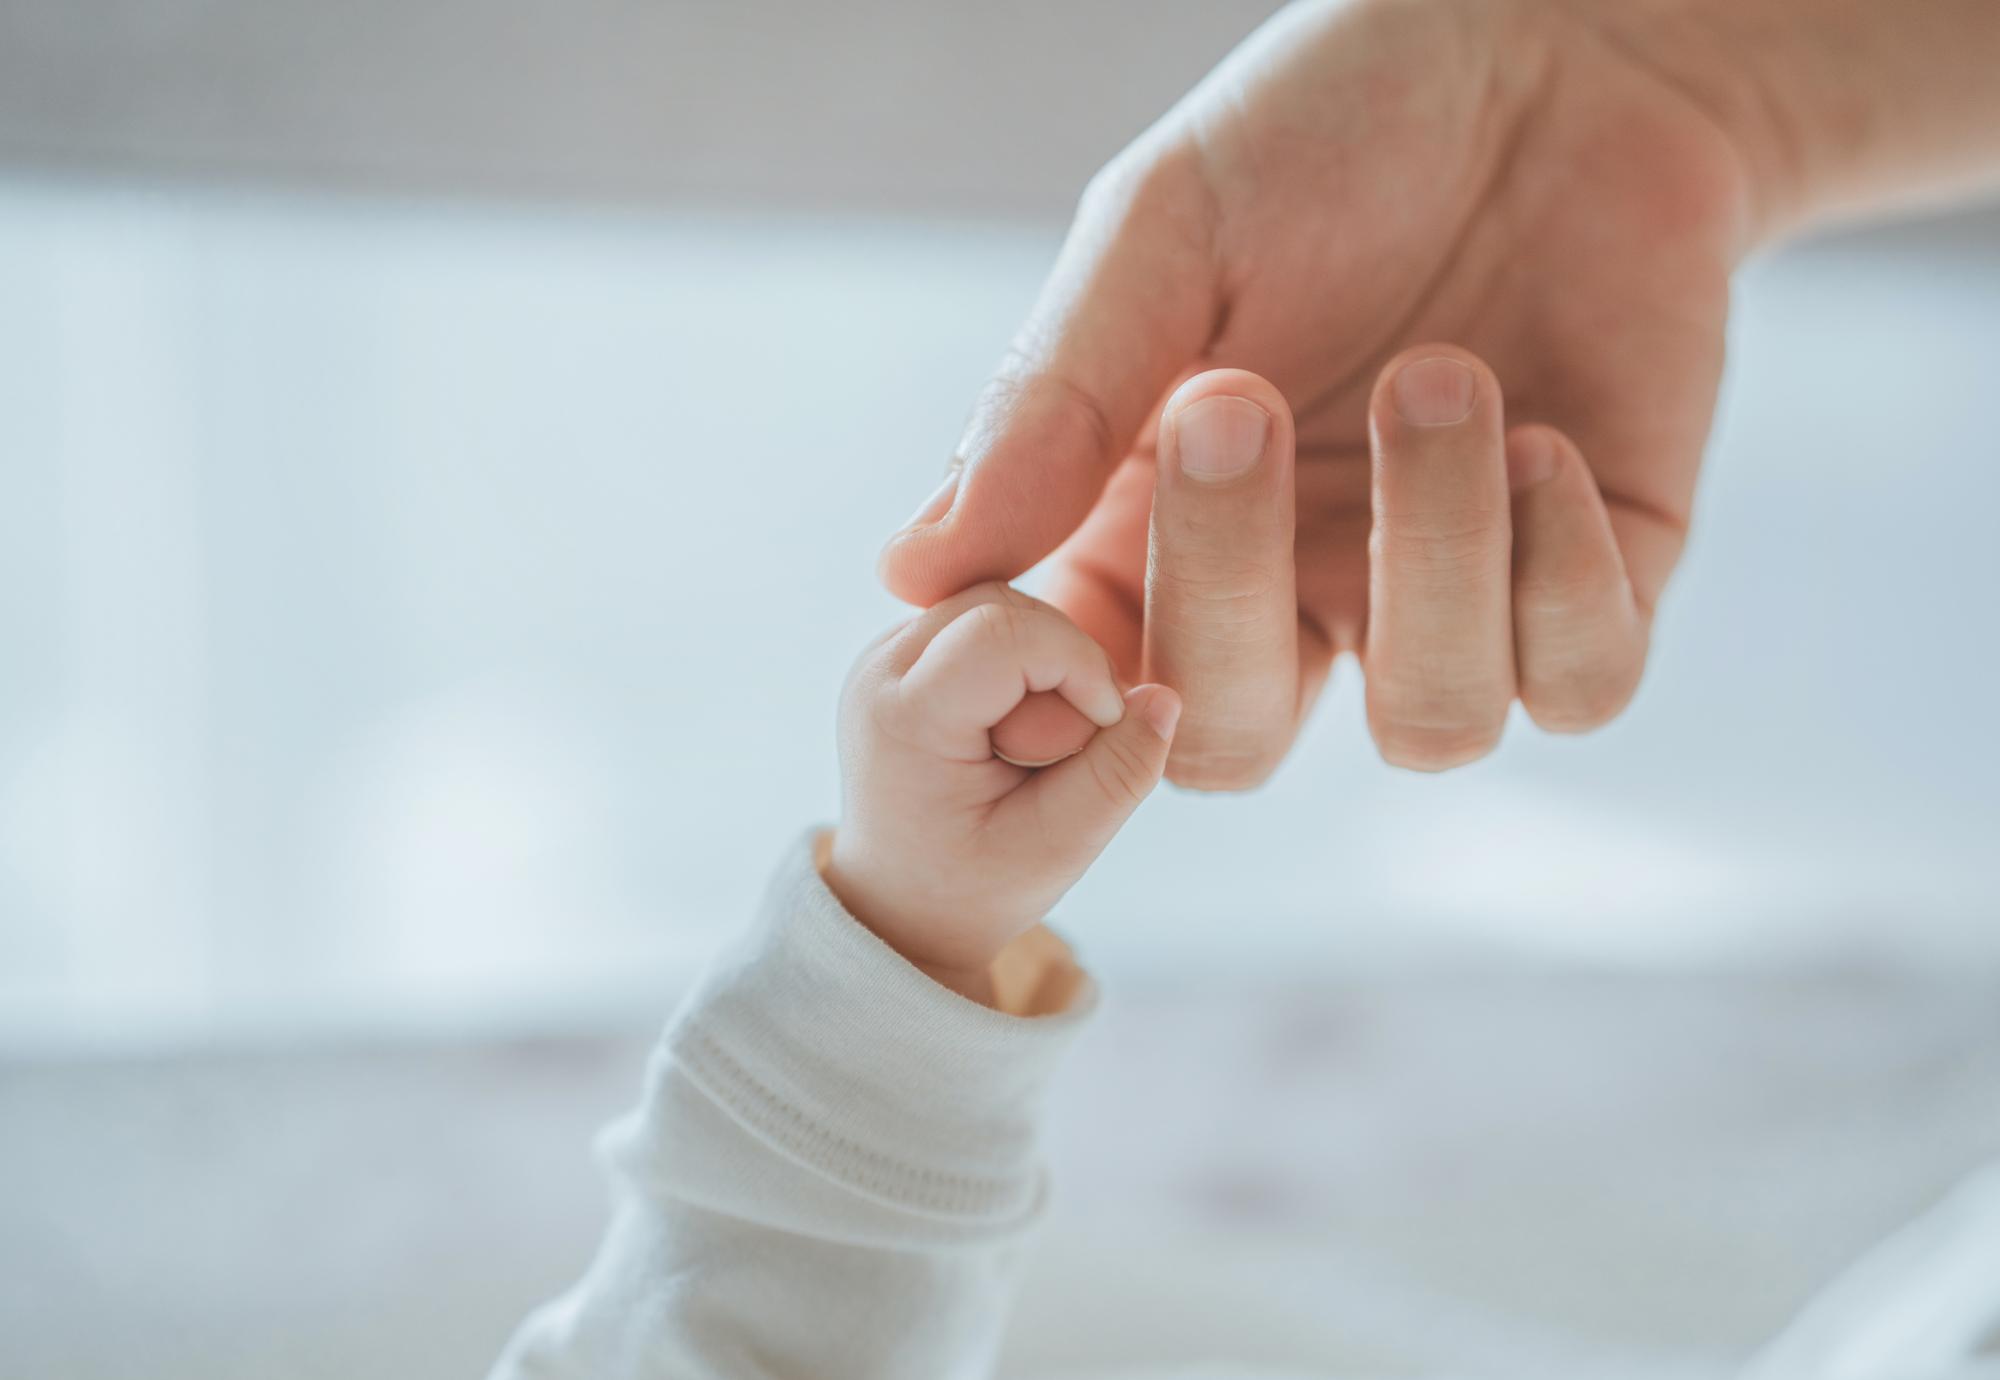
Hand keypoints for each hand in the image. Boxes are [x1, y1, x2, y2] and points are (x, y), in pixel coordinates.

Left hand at [825, 583, 1181, 1002]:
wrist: (901, 903)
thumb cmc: (972, 885)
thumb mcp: (1059, 848)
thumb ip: (1118, 775)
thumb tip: (1164, 698)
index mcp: (904, 718)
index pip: (1006, 633)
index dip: (1080, 666)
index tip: (1103, 730)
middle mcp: (880, 670)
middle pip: (1005, 607)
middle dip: (1063, 666)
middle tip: (1063, 750)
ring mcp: (886, 654)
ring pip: (1000, 605)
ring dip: (1045, 664)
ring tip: (1038, 743)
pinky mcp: (908, 651)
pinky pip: (987, 620)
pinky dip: (1024, 664)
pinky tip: (1021, 726)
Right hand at [878, 0, 1757, 782]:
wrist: (1555, 41)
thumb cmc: (1331, 128)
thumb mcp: (1164, 236)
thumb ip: (1051, 405)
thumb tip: (912, 571)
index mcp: (1157, 527)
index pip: (1081, 687)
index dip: (1058, 681)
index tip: (1047, 574)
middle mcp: (1295, 586)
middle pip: (1232, 744)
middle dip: (1228, 588)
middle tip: (1236, 398)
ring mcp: (1443, 589)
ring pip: (1429, 727)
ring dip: (1432, 553)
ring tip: (1439, 369)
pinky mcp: (1599, 570)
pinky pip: (1579, 684)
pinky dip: (1558, 577)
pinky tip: (1542, 436)